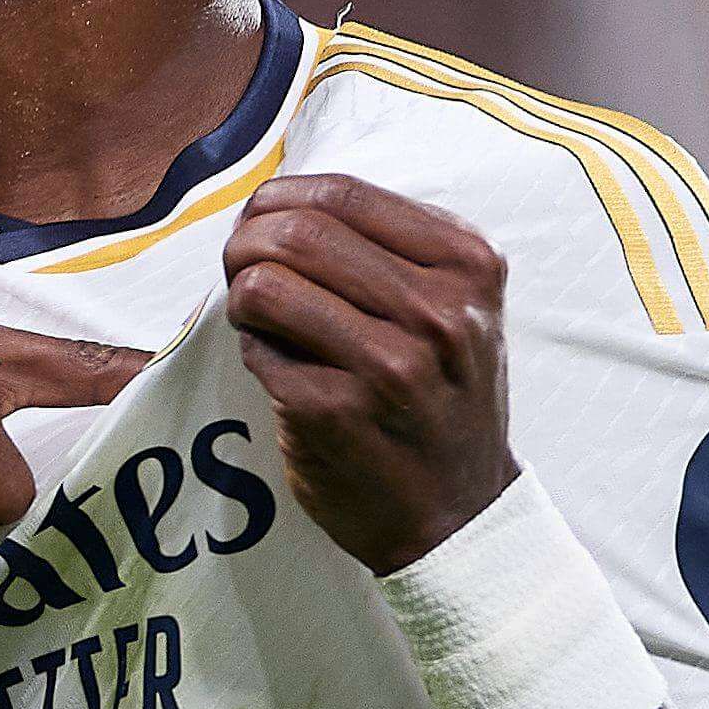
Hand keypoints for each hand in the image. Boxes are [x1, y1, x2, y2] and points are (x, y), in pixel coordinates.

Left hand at [222, 173, 515, 572]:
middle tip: (239, 268)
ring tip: (260, 321)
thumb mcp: (458, 308)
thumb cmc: (444, 398)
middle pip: (297, 232)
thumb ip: (391, 249)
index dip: (281, 200)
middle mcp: (438, 313)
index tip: (263, 223)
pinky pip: (257, 350)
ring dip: (242, 297)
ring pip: (264, 285)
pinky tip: (282, 371)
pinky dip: (255, 352)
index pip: (343, 193)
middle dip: (246, 242)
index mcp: (469, 266)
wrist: (460, 515)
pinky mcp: (335, 413)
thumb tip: (277, 203)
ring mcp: (388, 366)